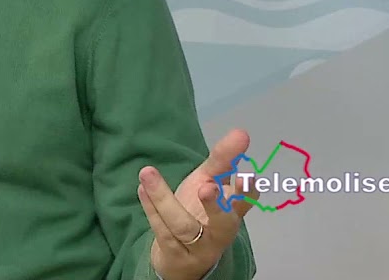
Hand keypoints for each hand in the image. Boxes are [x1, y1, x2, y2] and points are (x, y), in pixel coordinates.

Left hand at [137, 128, 260, 279]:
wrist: (183, 257)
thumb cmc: (201, 214)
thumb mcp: (212, 183)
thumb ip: (224, 159)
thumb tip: (240, 132)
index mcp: (232, 214)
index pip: (243, 204)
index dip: (245, 193)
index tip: (245, 176)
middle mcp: (218, 233)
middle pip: (220, 223)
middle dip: (215, 206)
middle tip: (206, 187)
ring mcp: (196, 246)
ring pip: (183, 226)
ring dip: (164, 200)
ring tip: (148, 172)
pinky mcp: (173, 253)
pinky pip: (161, 230)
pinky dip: (151, 208)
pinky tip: (142, 188)